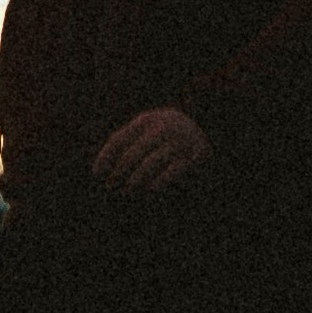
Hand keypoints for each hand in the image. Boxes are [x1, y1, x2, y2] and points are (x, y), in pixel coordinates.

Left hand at [89, 107, 210, 197]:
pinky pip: (171, 172)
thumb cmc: (171, 134)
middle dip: (119, 173)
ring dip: (135, 181)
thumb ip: (130, 142)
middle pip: (132, 153)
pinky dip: (157, 183)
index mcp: (147, 120)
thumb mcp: (151, 130)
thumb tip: (104, 167)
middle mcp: (162, 127)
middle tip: (111, 186)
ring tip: (128, 191)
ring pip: (149, 164)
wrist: (214, 126)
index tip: (97, 174)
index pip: (119, 139)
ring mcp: (179, 141)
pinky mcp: (194, 156)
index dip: (105, 157)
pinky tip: (149, 191)